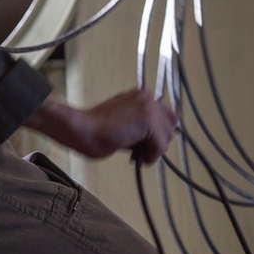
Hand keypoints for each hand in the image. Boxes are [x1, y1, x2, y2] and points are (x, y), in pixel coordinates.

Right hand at [25, 89, 178, 165]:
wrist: (82, 129)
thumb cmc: (96, 131)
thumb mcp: (125, 125)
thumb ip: (142, 128)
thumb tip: (159, 141)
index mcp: (142, 96)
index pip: (166, 116)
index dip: (157, 134)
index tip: (142, 144)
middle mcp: (147, 97)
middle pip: (170, 126)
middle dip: (156, 143)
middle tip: (137, 152)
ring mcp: (148, 107)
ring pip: (166, 137)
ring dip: (152, 151)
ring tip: (133, 154)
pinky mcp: (147, 120)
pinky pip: (160, 146)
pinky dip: (149, 156)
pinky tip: (132, 156)